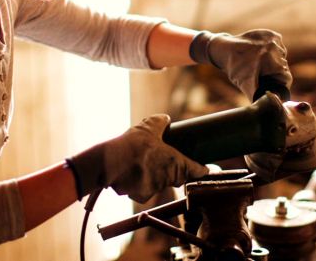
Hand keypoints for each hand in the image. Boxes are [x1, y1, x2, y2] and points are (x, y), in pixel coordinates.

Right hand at [67, 115, 208, 202]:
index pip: (197, 170)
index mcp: (175, 162)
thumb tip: (165, 119)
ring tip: (141, 162)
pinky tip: (131, 172)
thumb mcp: (148, 127)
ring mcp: (154, 189)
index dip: (203, 169)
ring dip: (155, 175)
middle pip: (177, 176)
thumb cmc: (131, 146)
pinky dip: (141, 182)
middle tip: (164, 159)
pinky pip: (145, 189)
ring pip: (160, 183)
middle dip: (174, 169)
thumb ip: (160, 122)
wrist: (108, 164)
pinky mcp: (140, 196)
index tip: (207, 169)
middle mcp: (167, 178)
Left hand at [190, 29, 292, 99]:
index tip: (271, 86)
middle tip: (261, 75)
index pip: (286, 78)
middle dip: (274, 73)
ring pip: (281, 57)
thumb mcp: (246, 86)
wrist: (224, 49)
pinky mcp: (270, 34)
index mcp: (273, 60)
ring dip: (273, 62)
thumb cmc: (235, 68)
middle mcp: (276, 47)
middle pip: (283, 67)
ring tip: (258, 64)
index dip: (279, 85)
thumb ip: (259, 98)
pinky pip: (277, 47)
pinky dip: (271, 52)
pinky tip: (259, 55)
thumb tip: (270, 109)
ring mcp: (274, 39)